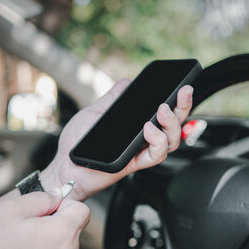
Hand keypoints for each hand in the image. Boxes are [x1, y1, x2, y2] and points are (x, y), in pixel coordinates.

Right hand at [0, 190, 89, 248]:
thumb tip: (54, 196)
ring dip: (48, 246)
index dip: (64, 205)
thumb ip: (39, 198)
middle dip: (53, 226)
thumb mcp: (9, 210)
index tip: (46, 210)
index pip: (82, 210)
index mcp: (63, 233)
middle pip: (72, 230)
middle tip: (25, 230)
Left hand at [41, 79, 193, 200]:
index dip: (178, 102)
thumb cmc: (77, 143)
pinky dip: (157, 141)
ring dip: (172, 125)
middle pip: (174, 126)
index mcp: (135, 126)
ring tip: (162, 110)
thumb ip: (113, 99)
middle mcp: (141, 139)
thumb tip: (128, 83)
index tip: (183, 87)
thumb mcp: (94, 113)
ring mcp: (139, 152)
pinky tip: (148, 129)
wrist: (65, 166)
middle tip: (184, 93)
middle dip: (183, 108)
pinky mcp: (133, 164)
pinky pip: (155, 156)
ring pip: (171, 142)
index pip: (163, 114)